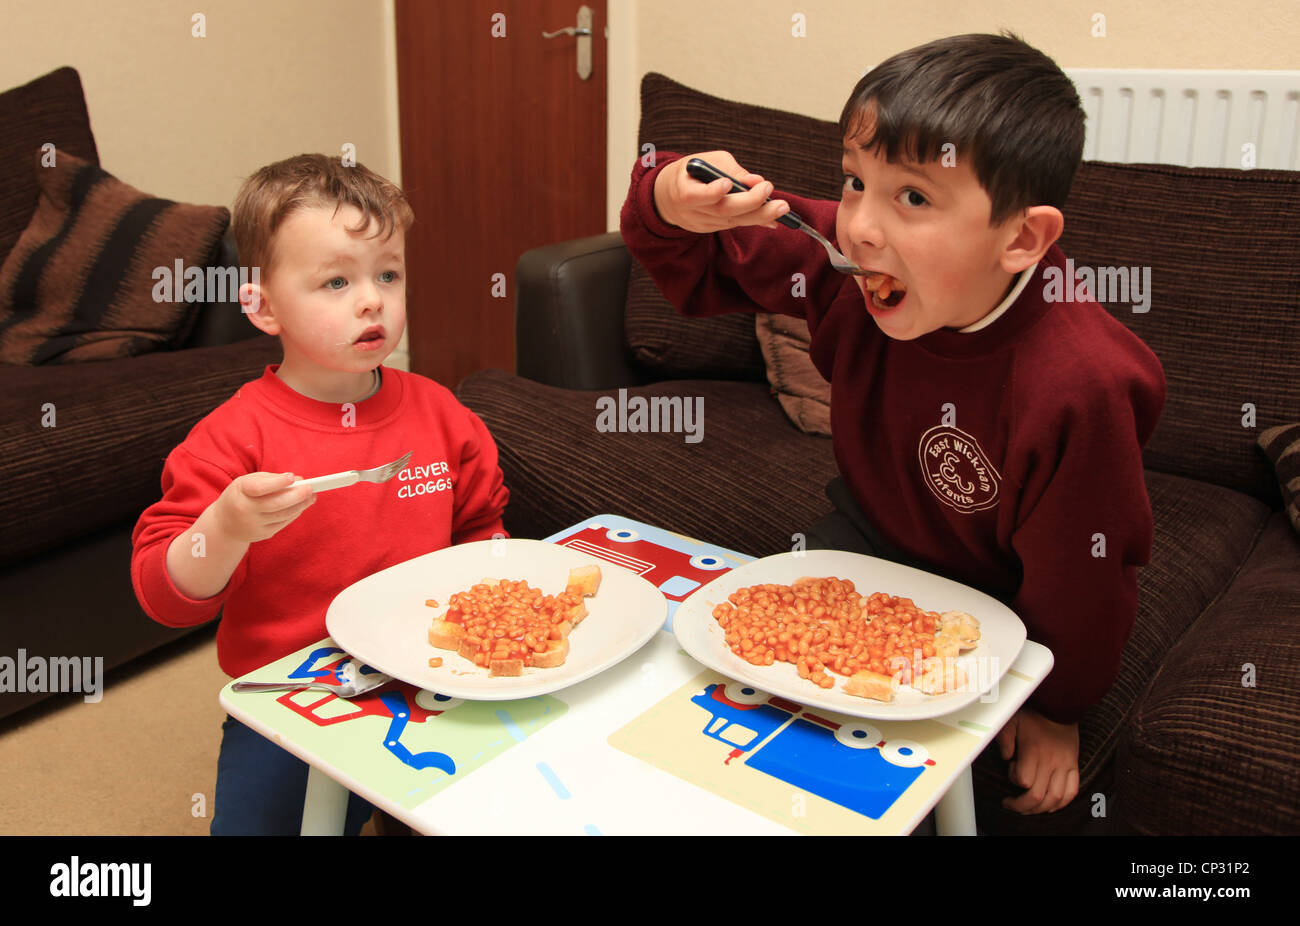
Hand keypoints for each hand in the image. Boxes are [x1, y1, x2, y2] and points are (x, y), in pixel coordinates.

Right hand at [211, 472, 315, 543]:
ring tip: (311, 496)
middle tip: (310, 488)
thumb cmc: (241, 495)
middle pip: (276, 504)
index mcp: (241, 492)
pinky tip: (302, 505)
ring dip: (300, 505)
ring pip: (283, 515)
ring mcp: (254, 525)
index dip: (277, 483)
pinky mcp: (262, 535)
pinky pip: (283, 523)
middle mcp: (245, 510)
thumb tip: (298, 480)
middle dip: (296, 496)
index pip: (259, 488)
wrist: (224, 524)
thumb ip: (272, 479)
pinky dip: (294, 513)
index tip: (292, 477)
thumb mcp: (248, 482)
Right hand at [652, 150, 790, 232]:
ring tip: (782, 207)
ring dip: (761, 214)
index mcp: (683, 190)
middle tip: (769, 189)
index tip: (727, 183)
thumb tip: (755, 180)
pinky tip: (775, 219)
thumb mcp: (705, 161)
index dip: (711, 191)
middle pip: (722, 210)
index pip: (696, 195)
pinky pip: (737, 224)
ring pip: (734, 220)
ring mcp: (703, 223)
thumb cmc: (691, 173)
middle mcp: (693, 211)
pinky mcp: (713, 228)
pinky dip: (757, 220)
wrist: (668, 198)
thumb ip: (730, 169)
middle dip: (749, 201)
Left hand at [995, 708, 1079, 813]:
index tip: (1011, 767)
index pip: (1023, 780)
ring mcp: (1064, 766)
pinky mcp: (1073, 766)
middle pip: (1038, 796)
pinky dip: (1061, 803)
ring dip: (1040, 809)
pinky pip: (1071, 792)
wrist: (1060, 707)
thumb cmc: (1033, 715)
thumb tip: (1005, 757)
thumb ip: (1005, 738)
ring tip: (1028, 809)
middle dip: (1022, 805)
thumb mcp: (1012, 720)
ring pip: (1055, 798)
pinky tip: (1050, 806)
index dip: (1013, 778)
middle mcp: (1050, 762)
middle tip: (1011, 805)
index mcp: (1034, 751)